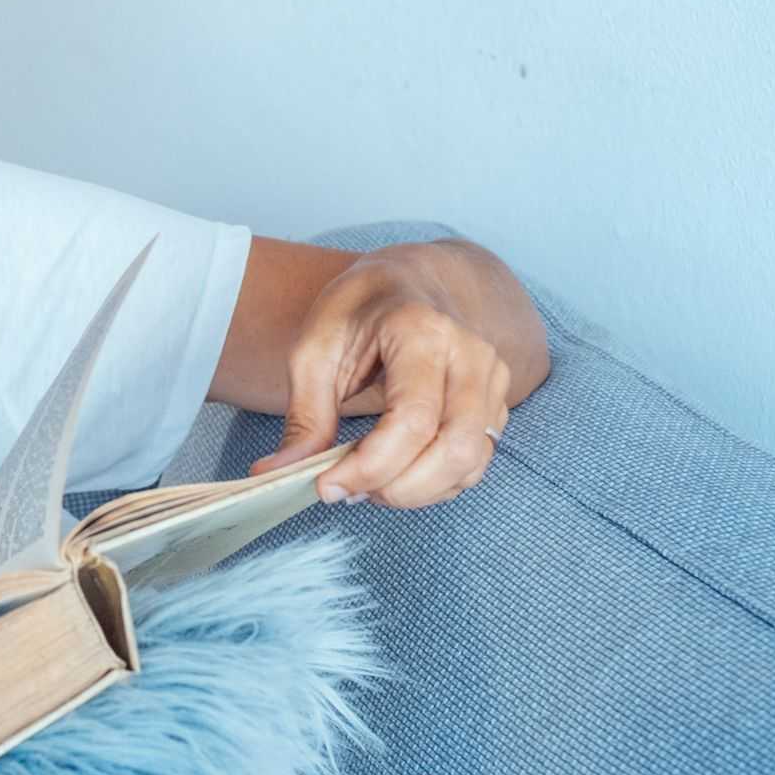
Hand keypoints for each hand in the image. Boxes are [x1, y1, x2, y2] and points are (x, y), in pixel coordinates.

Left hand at [248, 267, 511, 508]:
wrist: (408, 282)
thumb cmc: (357, 311)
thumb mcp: (314, 350)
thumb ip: (305, 415)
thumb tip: (278, 473)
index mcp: (422, 331)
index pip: (412, 419)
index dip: (371, 466)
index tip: (326, 486)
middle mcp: (470, 355)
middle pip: (454, 449)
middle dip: (397, 489)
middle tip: (348, 491)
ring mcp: (492, 381)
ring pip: (470, 463)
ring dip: (416, 492)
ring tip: (367, 484)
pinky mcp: (497, 404)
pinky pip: (475, 463)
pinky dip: (435, 485)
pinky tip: (396, 474)